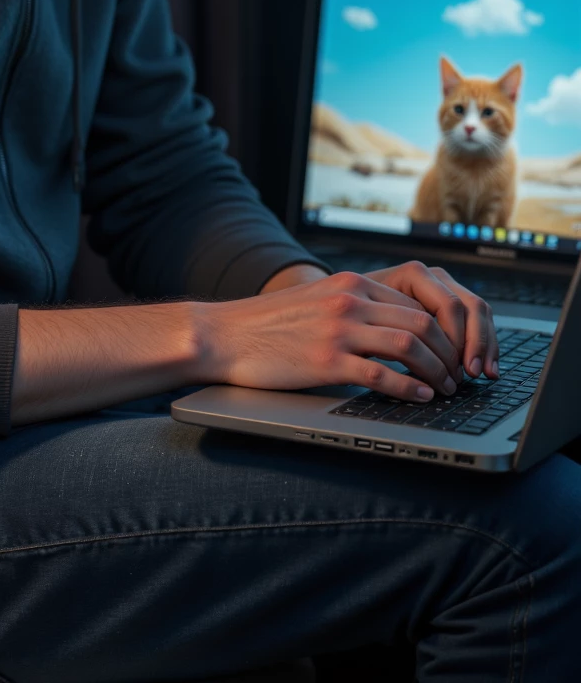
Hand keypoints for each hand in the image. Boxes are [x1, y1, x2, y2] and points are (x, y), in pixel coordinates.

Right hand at [197, 267, 489, 402]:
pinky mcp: (326, 360)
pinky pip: (381, 375)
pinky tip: (419, 398)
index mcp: (350, 284)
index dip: (443, 333)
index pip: (415, 304)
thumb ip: (355, 308)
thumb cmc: (269, 326)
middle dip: (449, 354)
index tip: (452, 354)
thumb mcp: (318, 302)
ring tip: (444, 389)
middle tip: (457, 376)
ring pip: (410, 345)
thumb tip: (398, 332)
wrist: (224, 334)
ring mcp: (338, 329)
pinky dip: (408, 388)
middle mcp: (349, 300)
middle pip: (422, 323)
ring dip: (436, 371)